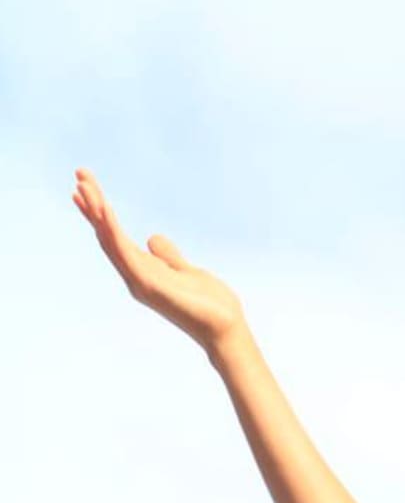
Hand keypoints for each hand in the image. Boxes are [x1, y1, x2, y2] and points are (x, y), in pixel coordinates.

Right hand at [73, 169, 246, 360]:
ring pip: (111, 241)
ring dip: (97, 212)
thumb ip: (168, 255)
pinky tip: (106, 209)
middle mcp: (135, 276)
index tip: (86, 187)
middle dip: (93, 204)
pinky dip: (114, 231)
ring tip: (83, 184)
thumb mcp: (186, 270)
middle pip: (107, 235)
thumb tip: (152, 238)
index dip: (100, 213)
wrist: (225, 329)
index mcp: (143, 270)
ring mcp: (139, 281)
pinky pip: (126, 253)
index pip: (115, 237)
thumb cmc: (209, 305)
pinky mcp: (148, 285)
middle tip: (80, 173)